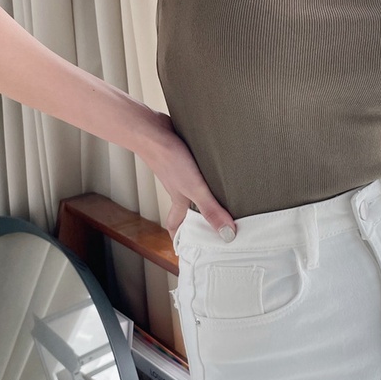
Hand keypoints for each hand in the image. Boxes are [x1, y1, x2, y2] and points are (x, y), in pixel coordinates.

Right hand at [141, 112, 236, 244]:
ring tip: (219, 195)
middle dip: (194, 215)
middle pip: (185, 205)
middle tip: (209, 222)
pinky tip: (215, 165)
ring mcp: (179, 170)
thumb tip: (227, 234)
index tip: (182, 248)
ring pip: (190, 186)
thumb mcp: (195, 189)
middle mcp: (178, 187)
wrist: (152, 130)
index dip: (178, 237)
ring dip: (201, 192)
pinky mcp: (182, 154)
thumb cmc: (169, 159)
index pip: (176, 223)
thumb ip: (211, 210)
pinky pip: (193, 167)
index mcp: (179, 199)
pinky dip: (202, 170)